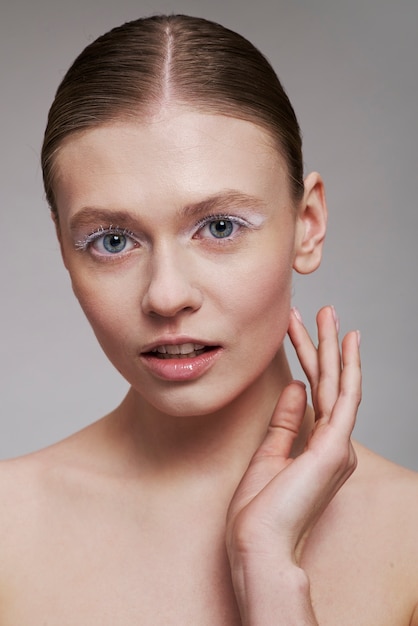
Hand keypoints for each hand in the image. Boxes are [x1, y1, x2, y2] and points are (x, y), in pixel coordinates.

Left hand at [226, 306, 360, 622]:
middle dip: (324, 345)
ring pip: (337, 384)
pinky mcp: (334, 448)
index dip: (307, 360)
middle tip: (323, 311)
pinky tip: (346, 343)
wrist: (256, 546)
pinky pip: (343, 398)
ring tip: (330, 314)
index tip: (299, 332)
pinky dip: (347, 368)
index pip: (314, 394)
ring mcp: (337, 446)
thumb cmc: (258, 512)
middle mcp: (334, 446)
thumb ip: (285, 421)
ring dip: (334, 347)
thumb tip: (295, 387)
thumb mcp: (268, 455)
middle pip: (328, 384)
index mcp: (317, 449)